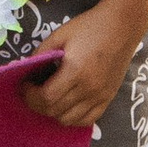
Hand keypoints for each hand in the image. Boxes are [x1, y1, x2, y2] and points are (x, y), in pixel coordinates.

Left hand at [26, 0, 133, 130]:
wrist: (122, 26)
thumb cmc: (90, 27)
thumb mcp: (60, 35)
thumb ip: (41, 54)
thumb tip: (26, 71)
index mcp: (75, 71)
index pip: (46, 97)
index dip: (30, 95)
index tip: (25, 85)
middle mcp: (88, 88)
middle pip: (54, 111)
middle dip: (37, 104)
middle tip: (32, 91)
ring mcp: (100, 96)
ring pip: (69, 120)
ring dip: (53, 112)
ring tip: (49, 98)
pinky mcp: (108, 98)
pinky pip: (87, 120)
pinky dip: (72, 118)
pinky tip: (66, 105)